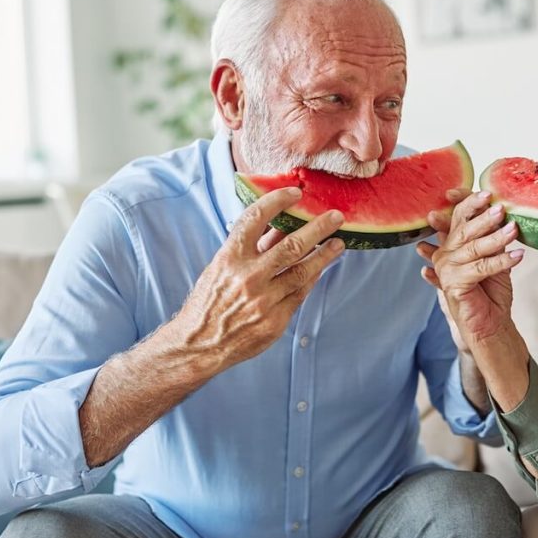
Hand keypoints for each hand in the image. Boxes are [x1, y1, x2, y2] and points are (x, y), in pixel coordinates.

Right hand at [175, 187, 345, 373]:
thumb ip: (251, 248)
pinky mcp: (275, 321)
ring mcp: (263, 301)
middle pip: (291, 245)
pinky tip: (321, 267)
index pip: (255, 219)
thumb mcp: (221, 268)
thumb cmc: (210, 301)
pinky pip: (300, 293)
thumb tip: (281, 224)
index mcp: (229, 258)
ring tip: (338, 243)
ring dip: (324, 254)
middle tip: (336, 216)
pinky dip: (312, 277)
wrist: (198, 344)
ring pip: (303, 271)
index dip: (276, 201)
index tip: (295, 192)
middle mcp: (248, 277)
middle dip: (318, 228)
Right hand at [417, 189, 523, 348]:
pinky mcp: (453, 284)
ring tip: (514, 230)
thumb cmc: (491, 290)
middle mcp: (445, 254)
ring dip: (496, 238)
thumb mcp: (493, 257)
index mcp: (451, 244)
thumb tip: (502, 210)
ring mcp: (446, 269)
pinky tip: (518, 255)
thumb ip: (491, 236)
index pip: (458, 216)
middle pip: (464, 229)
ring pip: (474, 248)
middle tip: (501, 208)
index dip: (470, 203)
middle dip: (484, 218)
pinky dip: (501, 261)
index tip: (487, 193)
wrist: (489, 323)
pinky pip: (481, 267)